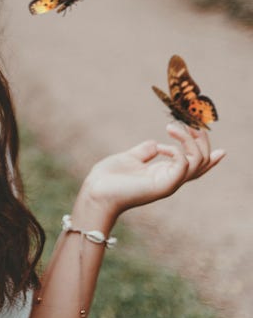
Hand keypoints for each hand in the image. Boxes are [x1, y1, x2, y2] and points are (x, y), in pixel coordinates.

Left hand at [75, 123, 225, 227]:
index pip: (195, 168)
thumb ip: (145, 152)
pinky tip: (160, 147)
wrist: (95, 193)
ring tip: (171, 127)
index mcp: (165, 174)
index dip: (211, 159)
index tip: (222, 151)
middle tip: (190, 125)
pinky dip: (177, 151)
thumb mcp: (130, 159)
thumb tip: (155, 144)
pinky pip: (182, 166)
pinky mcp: (163, 186)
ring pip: (197, 161)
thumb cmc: (109, 179)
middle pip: (202, 163)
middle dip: (201, 141)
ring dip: (189, 140)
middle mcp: (171, 179)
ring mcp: (169, 184)